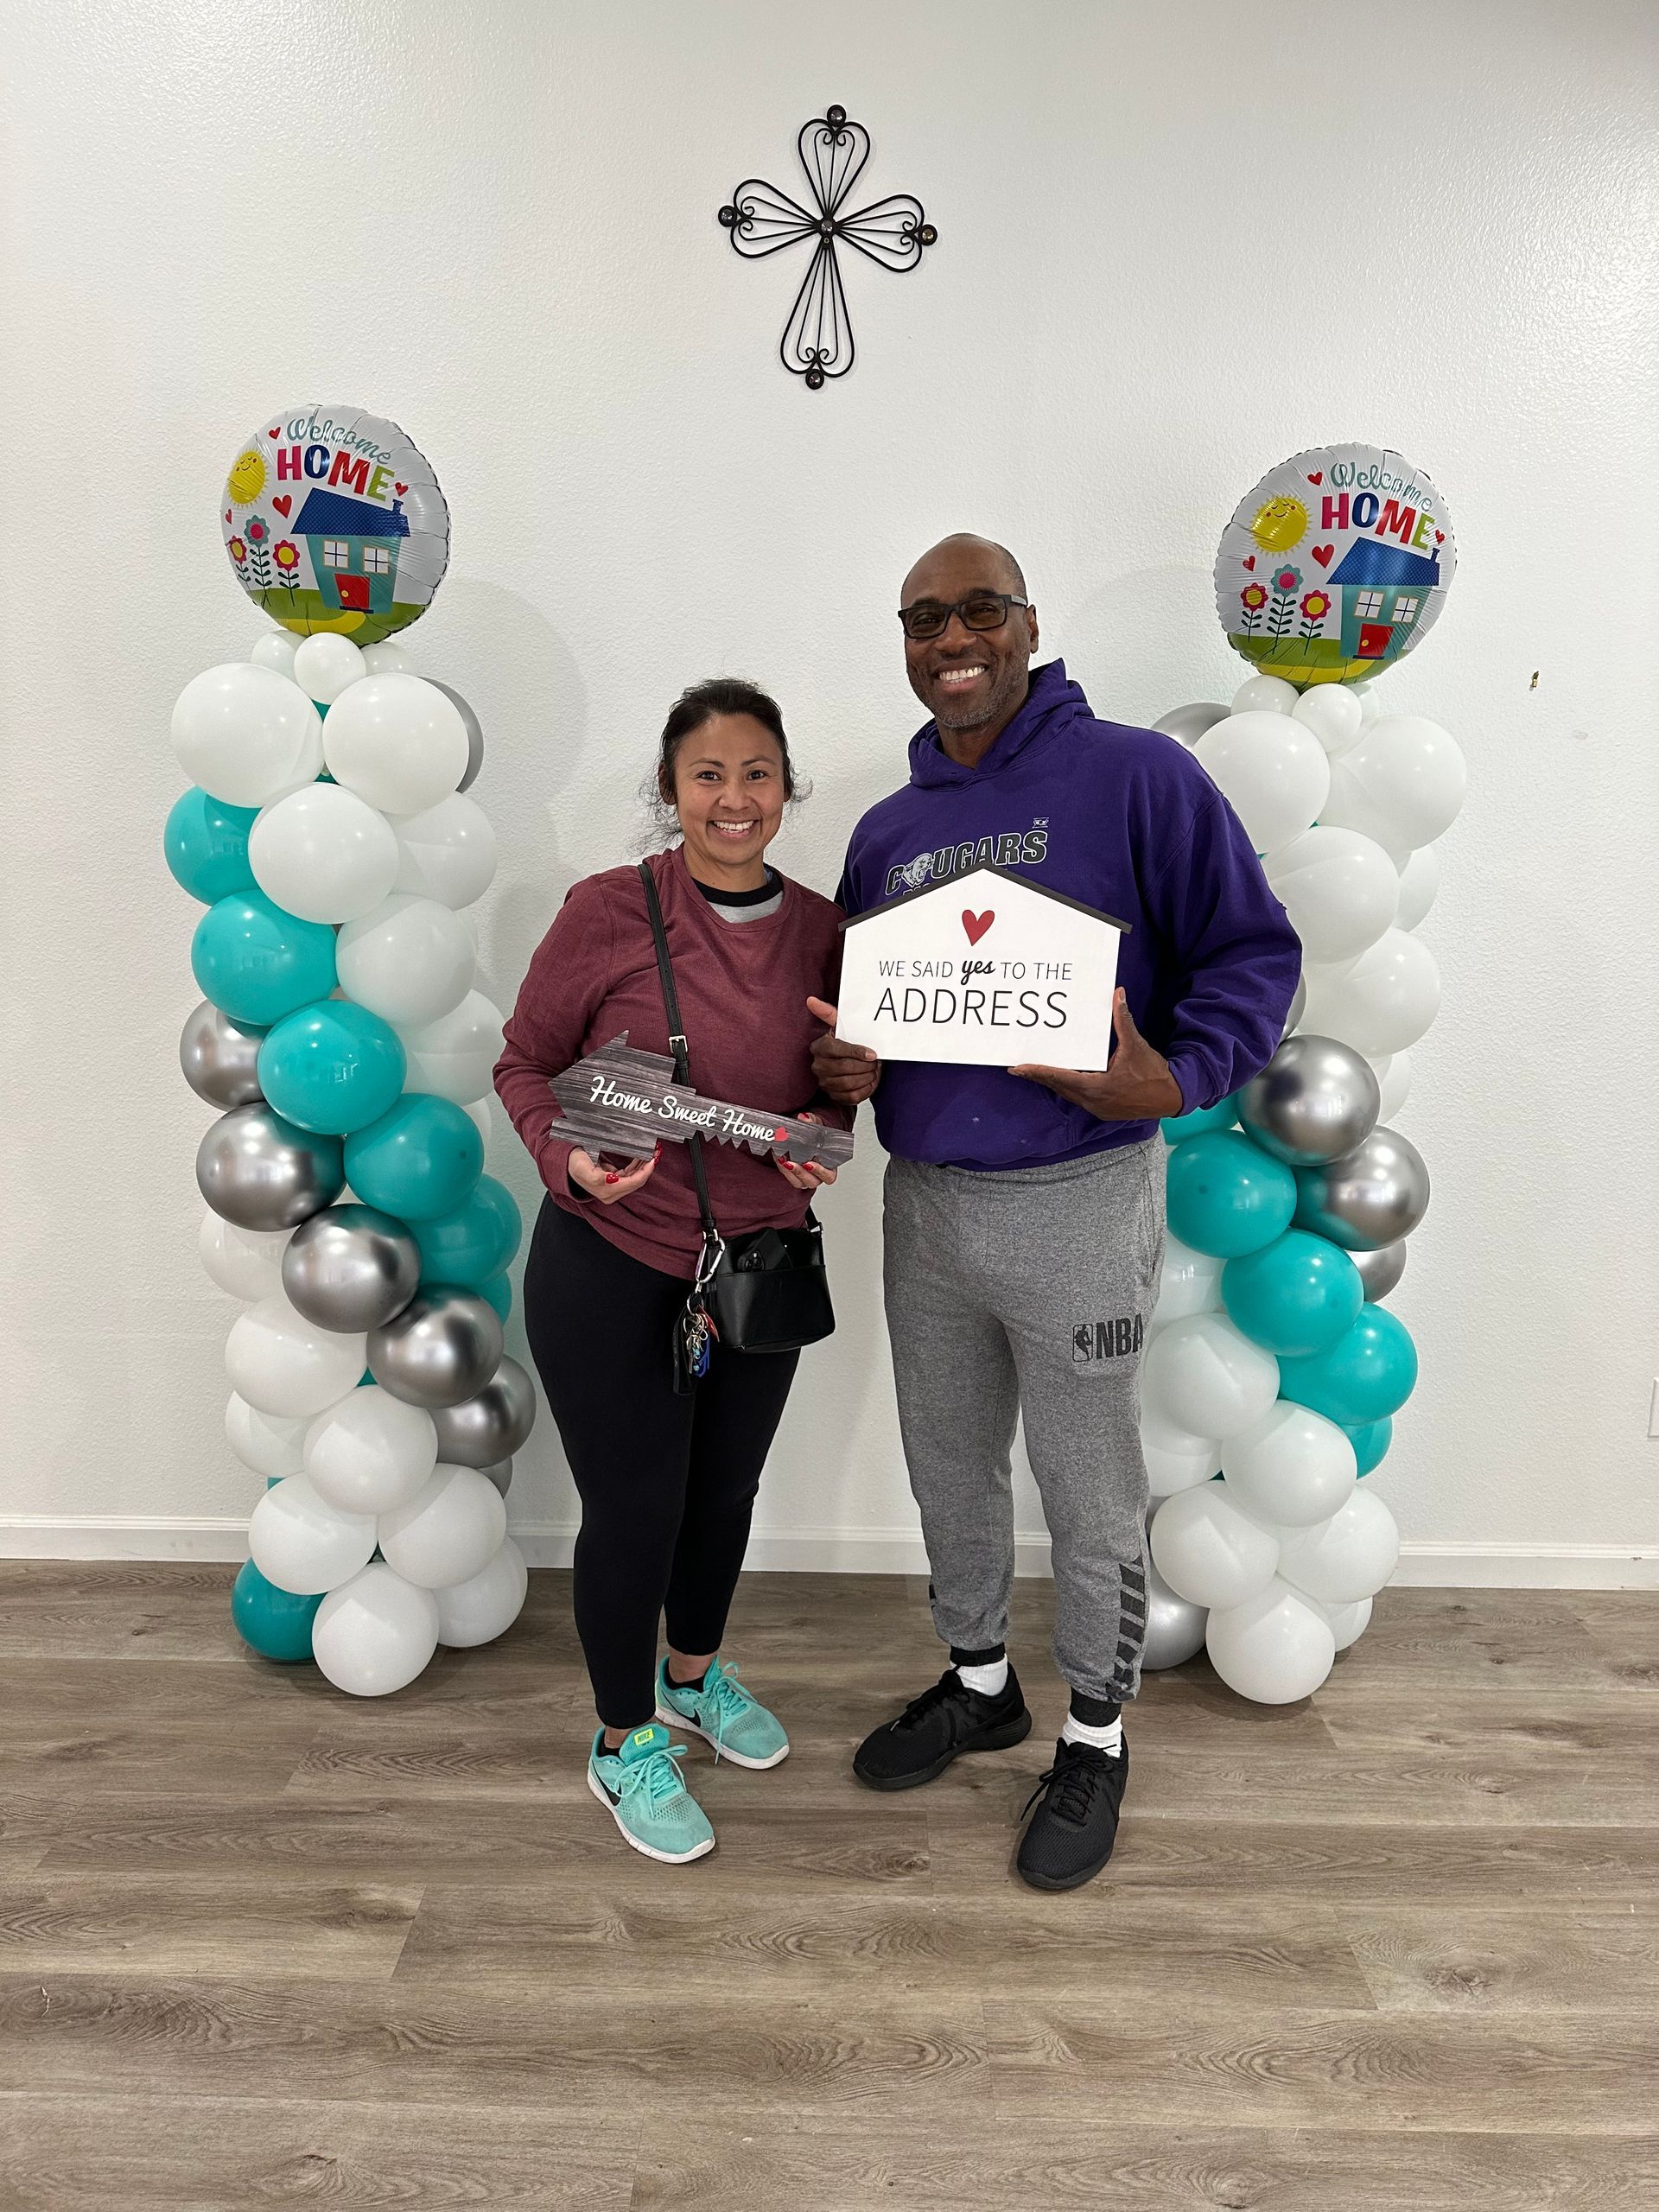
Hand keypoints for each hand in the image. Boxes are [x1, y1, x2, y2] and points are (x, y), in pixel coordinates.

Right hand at [568, 1144, 659, 1203]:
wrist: (566, 1163)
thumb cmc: (573, 1164)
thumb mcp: (582, 1167)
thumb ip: (597, 1176)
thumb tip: (613, 1178)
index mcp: (606, 1191)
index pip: (633, 1182)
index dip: (645, 1171)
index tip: (653, 1158)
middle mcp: (611, 1193)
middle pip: (637, 1181)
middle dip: (647, 1167)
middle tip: (656, 1152)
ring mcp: (613, 1189)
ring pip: (635, 1178)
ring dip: (644, 1165)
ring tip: (651, 1153)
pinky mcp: (613, 1183)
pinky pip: (630, 1175)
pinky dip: (637, 1166)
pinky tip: (641, 1157)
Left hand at [775, 1110, 837, 1192]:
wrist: (805, 1134)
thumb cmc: (815, 1133)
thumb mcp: (815, 1124)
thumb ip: (811, 1121)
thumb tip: (804, 1117)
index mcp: (830, 1165)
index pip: (829, 1176)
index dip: (820, 1172)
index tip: (809, 1164)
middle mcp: (818, 1174)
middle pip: (812, 1181)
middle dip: (800, 1173)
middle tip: (791, 1162)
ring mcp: (806, 1177)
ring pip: (798, 1182)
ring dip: (789, 1172)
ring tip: (781, 1159)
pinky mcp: (794, 1175)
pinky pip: (788, 1176)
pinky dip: (782, 1167)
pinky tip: (777, 1156)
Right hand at [807, 996, 879, 1105]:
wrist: (847, 1064)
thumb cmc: (844, 1043)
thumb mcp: (838, 1026)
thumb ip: (827, 1013)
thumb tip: (811, 1000)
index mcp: (819, 1047)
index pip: (837, 1050)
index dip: (856, 1053)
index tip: (872, 1054)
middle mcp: (818, 1066)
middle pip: (844, 1068)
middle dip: (865, 1066)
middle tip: (876, 1062)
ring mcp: (825, 1083)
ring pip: (849, 1083)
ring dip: (867, 1077)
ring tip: (875, 1070)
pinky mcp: (834, 1096)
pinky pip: (852, 1097)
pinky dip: (866, 1089)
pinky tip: (871, 1081)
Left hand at [1009, 989, 1181, 1121]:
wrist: (1172, 1098)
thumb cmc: (1154, 1074)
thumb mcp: (1137, 1046)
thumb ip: (1123, 1021)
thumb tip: (1117, 995)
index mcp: (1097, 1088)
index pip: (1060, 1078)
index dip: (1038, 1071)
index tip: (1018, 1068)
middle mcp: (1093, 1102)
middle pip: (1058, 1087)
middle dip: (1039, 1077)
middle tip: (1018, 1068)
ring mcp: (1098, 1109)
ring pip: (1067, 1094)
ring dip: (1053, 1082)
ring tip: (1036, 1072)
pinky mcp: (1103, 1110)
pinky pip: (1078, 1097)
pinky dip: (1067, 1087)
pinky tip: (1063, 1079)